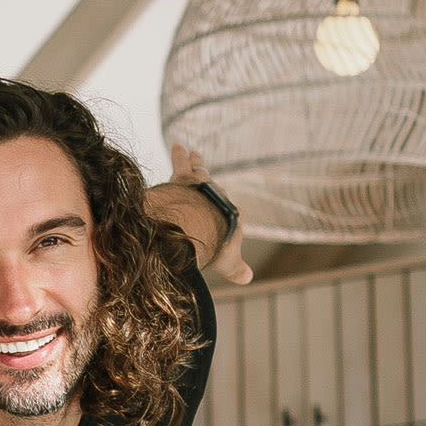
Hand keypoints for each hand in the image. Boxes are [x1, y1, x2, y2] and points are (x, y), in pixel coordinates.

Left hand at [159, 146, 251, 285]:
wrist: (198, 225)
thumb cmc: (213, 246)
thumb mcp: (227, 262)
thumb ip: (236, 269)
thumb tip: (248, 278)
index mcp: (230, 216)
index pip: (229, 213)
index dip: (228, 215)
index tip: (232, 215)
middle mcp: (218, 197)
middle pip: (214, 188)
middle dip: (210, 182)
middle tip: (206, 173)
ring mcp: (201, 187)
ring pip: (199, 173)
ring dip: (196, 162)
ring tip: (191, 152)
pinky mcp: (183, 178)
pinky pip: (181, 164)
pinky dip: (180, 156)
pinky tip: (178, 147)